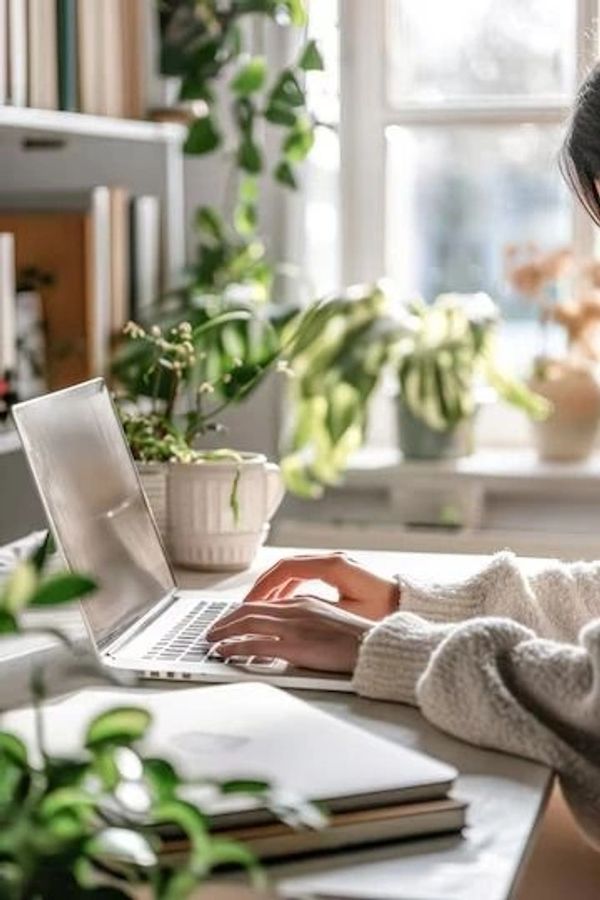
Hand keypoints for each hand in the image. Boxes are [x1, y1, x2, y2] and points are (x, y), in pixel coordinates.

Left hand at [206, 597, 371, 672]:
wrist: (374, 646)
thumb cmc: (357, 639)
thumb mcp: (329, 621)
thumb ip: (308, 621)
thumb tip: (290, 632)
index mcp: (304, 603)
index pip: (265, 603)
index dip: (243, 611)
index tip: (232, 619)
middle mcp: (295, 610)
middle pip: (250, 610)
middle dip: (228, 619)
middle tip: (213, 629)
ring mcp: (293, 627)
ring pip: (247, 623)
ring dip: (225, 631)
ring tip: (212, 640)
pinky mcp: (293, 646)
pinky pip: (255, 645)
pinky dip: (234, 647)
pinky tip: (224, 651)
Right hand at [243, 551, 398, 620]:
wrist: (406, 606)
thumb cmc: (382, 612)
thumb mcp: (346, 615)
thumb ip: (314, 610)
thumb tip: (284, 613)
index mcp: (332, 565)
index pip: (286, 568)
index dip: (264, 586)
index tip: (249, 603)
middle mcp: (331, 558)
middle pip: (285, 566)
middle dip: (263, 586)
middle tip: (245, 605)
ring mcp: (333, 563)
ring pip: (292, 569)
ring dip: (274, 586)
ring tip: (257, 606)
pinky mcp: (336, 571)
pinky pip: (303, 574)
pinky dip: (287, 587)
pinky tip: (279, 604)